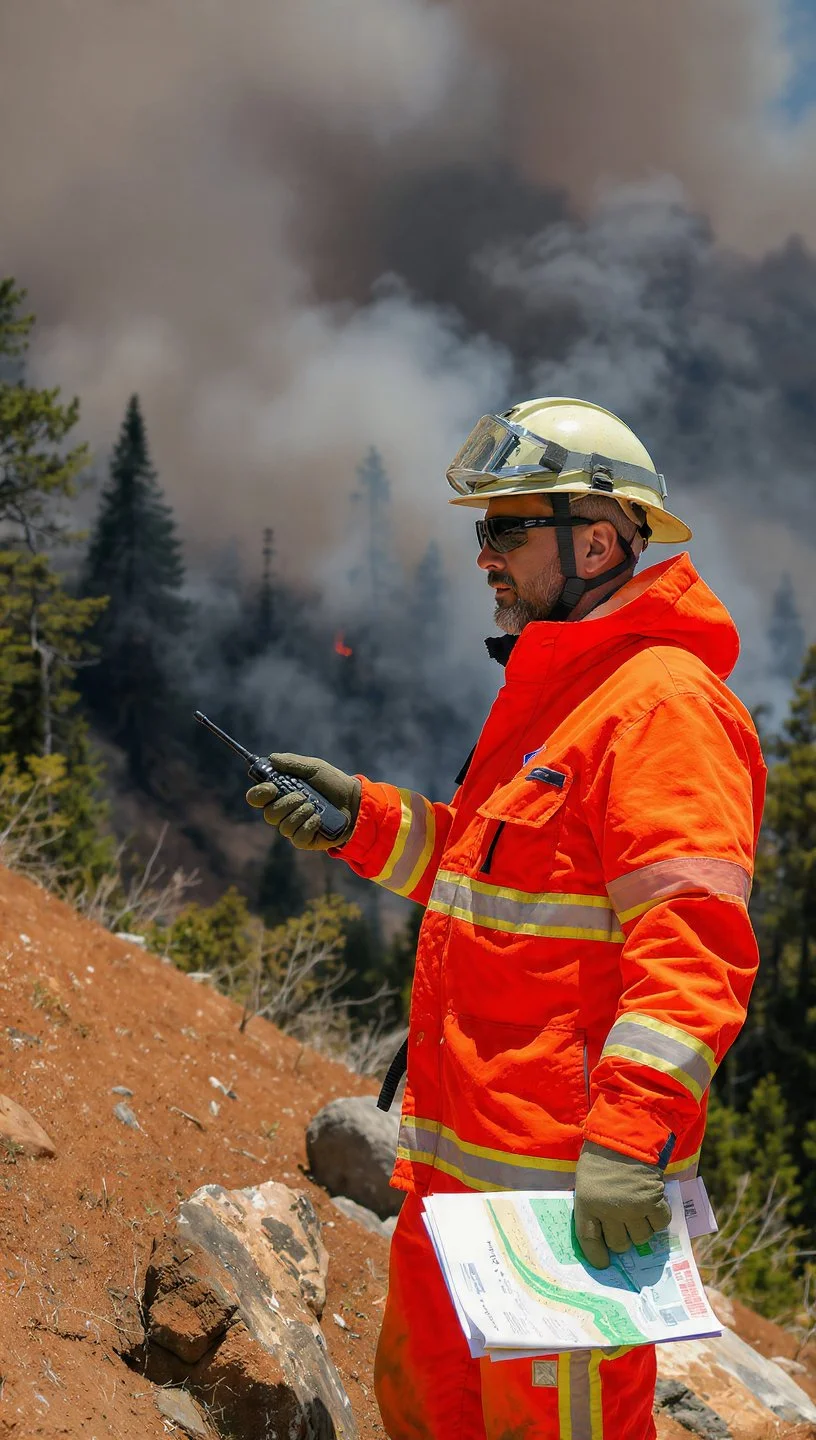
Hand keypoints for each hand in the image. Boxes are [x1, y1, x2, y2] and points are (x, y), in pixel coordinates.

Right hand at [246, 753, 361, 851]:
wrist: (355, 800)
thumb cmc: (333, 782)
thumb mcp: (314, 768)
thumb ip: (292, 763)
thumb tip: (271, 759)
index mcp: (281, 793)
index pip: (257, 797)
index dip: (258, 794)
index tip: (271, 787)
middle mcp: (284, 811)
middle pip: (269, 814)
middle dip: (286, 803)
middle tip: (302, 796)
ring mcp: (294, 827)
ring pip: (283, 826)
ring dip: (300, 813)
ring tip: (315, 806)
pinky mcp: (305, 840)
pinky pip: (297, 837)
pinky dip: (309, 825)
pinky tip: (319, 819)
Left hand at [573, 1140, 671, 1268]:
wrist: (627, 1134)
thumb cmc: (602, 1156)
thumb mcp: (586, 1180)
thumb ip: (591, 1206)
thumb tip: (602, 1236)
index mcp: (586, 1203)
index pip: (589, 1240)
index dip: (596, 1256)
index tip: (604, 1263)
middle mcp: (609, 1210)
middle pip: (619, 1244)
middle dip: (623, 1239)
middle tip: (625, 1227)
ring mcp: (632, 1207)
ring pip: (641, 1237)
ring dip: (641, 1228)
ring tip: (638, 1211)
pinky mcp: (653, 1201)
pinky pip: (660, 1224)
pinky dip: (659, 1218)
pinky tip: (654, 1206)